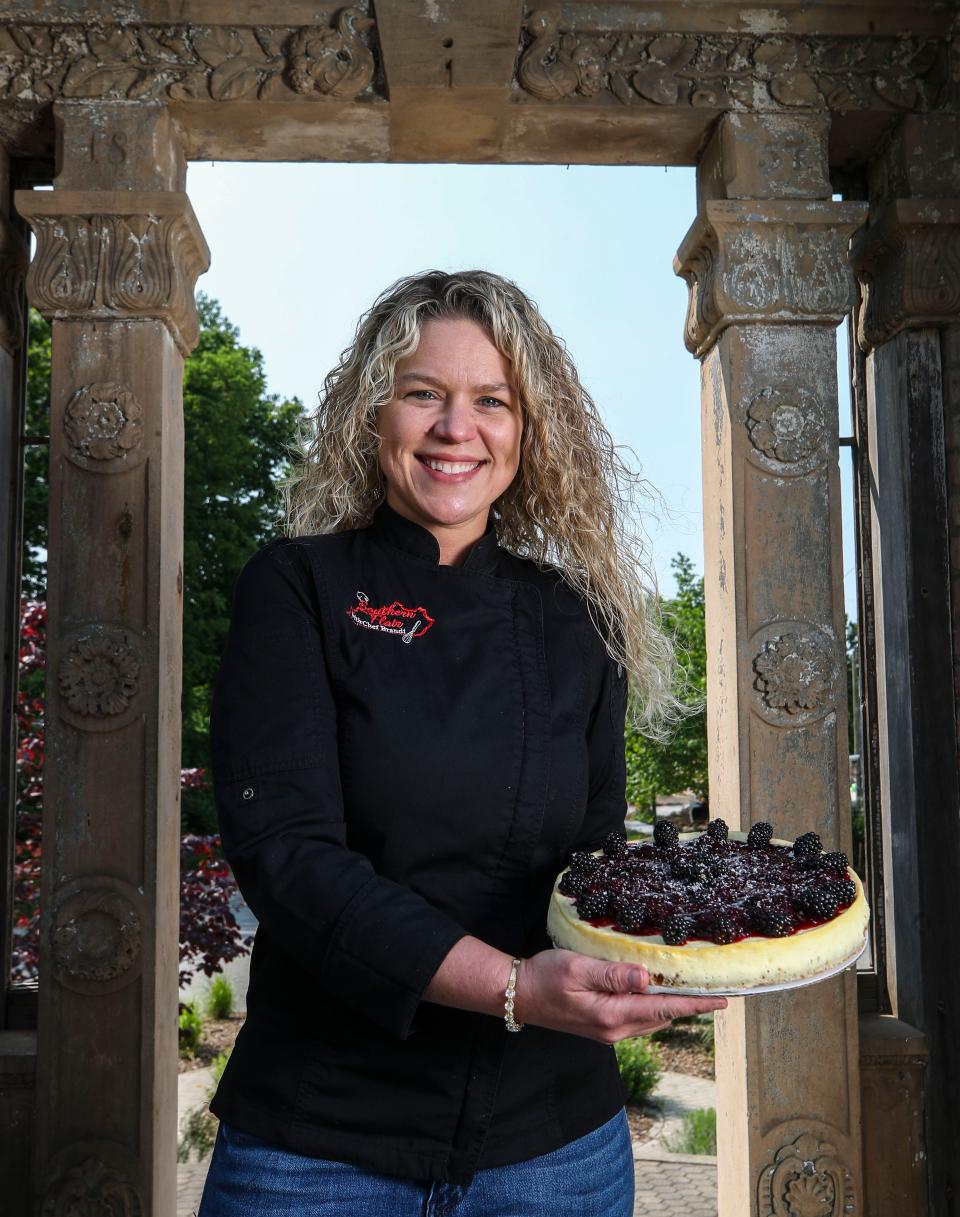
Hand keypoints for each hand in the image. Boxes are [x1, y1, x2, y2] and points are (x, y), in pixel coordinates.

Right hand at [515, 948, 726, 1043]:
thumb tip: (648, 978)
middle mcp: (615, 1029)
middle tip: (714, 988)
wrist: (517, 995)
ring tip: (692, 988)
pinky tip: (655, 991)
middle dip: (689, 1004)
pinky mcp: (602, 1026)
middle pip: (663, 1016)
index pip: (663, 1008)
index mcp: (612, 1015)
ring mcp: (608, 1031)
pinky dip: (653, 1006)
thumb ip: (613, 974)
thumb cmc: (544, 977)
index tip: (723, 1000)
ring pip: (651, 1018)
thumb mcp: (578, 968)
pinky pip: (638, 1017)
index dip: (695, 1004)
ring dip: (672, 1005)